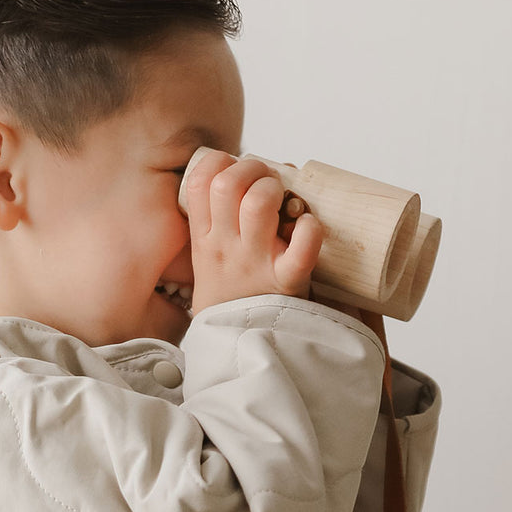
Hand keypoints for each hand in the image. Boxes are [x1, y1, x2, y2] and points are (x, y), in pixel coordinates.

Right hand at [182, 149, 323, 314]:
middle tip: (267, 183)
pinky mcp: (286, 283)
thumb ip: (224, 220)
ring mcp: (254, 264)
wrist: (234, 348)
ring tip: (285, 202)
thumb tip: (273, 172)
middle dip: (253, 169)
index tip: (236, 172)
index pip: (201, 180)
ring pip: (258, 203)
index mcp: (204, 238)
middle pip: (227, 184)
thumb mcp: (209, 258)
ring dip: (277, 190)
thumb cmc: (231, 295)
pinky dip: (310, 230)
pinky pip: (301, 248)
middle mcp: (225, 247)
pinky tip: (308, 229)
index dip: (222, 163)